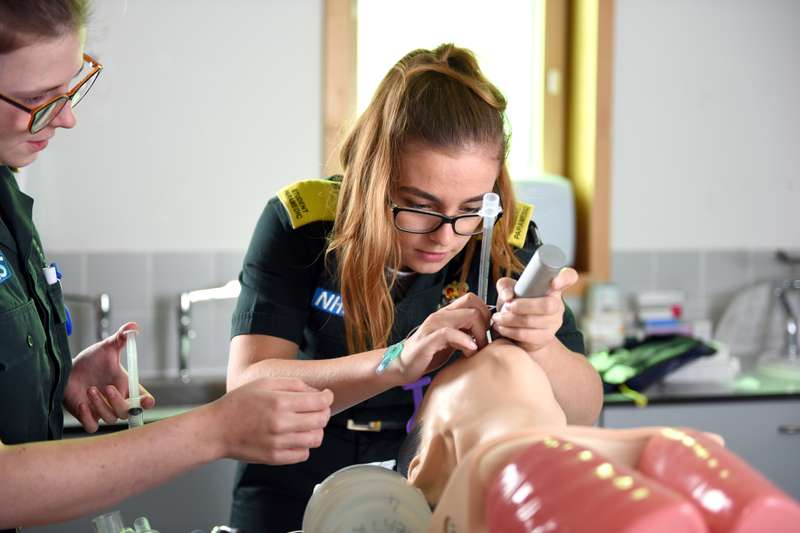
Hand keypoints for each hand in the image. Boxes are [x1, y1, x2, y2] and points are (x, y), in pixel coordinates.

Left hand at [63, 323, 154, 432]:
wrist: (68, 371)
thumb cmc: (91, 360)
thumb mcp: (106, 348)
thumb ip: (121, 338)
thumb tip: (133, 327)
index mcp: (127, 387)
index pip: (144, 400)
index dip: (146, 403)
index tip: (145, 401)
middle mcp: (118, 401)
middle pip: (128, 412)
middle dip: (119, 402)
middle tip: (106, 387)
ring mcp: (103, 411)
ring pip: (110, 418)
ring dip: (100, 404)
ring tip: (89, 389)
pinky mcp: (88, 418)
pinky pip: (93, 426)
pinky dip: (88, 417)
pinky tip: (82, 404)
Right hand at [212, 377, 332, 463]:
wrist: (216, 429)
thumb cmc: (239, 403)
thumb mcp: (264, 383)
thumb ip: (293, 384)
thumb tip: (315, 391)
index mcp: (280, 402)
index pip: (319, 402)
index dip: (327, 397)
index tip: (325, 396)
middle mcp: (281, 424)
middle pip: (321, 420)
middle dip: (324, 412)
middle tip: (317, 408)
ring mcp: (279, 443)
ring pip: (315, 439)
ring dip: (316, 429)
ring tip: (306, 423)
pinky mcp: (275, 458)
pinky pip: (303, 454)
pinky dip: (304, 445)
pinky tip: (295, 436)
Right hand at [391, 292, 490, 381]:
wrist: (401, 365)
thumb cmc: (428, 354)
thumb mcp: (451, 341)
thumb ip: (465, 333)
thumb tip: (487, 333)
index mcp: (447, 314)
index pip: (472, 299)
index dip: (485, 313)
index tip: (487, 332)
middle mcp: (440, 315)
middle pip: (473, 304)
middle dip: (485, 323)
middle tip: (484, 342)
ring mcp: (433, 325)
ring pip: (467, 315)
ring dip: (479, 334)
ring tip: (477, 350)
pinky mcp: (428, 339)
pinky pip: (450, 333)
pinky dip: (465, 341)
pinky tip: (469, 352)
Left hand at [491, 267, 578, 352]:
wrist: (517, 331)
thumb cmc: (515, 305)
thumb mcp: (508, 290)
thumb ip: (505, 287)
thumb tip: (508, 296)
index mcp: (552, 287)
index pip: (569, 277)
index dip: (564, 279)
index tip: (553, 283)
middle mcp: (557, 304)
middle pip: (548, 305)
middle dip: (524, 305)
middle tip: (507, 306)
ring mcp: (554, 322)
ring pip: (534, 321)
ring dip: (511, 319)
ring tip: (498, 317)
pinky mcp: (545, 337)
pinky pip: (527, 335)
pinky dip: (510, 330)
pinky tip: (501, 327)